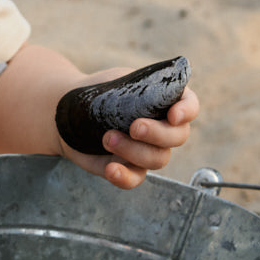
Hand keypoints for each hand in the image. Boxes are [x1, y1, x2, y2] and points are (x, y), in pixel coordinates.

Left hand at [60, 82, 199, 189]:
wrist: (70, 110)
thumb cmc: (99, 91)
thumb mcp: (119, 80)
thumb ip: (140, 87)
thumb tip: (153, 90)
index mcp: (166, 101)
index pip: (189, 106)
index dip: (187, 112)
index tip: (173, 115)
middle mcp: (163, 128)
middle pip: (178, 137)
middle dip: (158, 133)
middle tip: (134, 127)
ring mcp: (146, 150)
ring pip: (157, 159)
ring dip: (134, 150)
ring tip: (107, 138)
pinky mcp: (127, 167)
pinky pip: (134, 179)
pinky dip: (124, 177)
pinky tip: (110, 169)